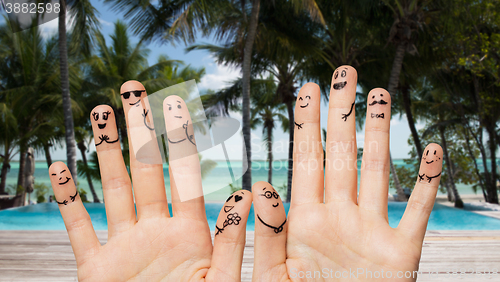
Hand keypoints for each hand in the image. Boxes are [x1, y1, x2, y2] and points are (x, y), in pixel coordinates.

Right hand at [49, 80, 251, 280]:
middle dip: (139, 130)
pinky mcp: (96, 270)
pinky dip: (68, 201)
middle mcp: (156, 232)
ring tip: (100, 113)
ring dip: (106, 152)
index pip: (185, 174)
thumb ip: (232, 241)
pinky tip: (59, 169)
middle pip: (146, 170)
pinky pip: (78, 229)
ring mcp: (125, 248)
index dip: (179, 138)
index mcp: (190, 234)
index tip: (175, 102)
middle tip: (133, 89)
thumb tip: (250, 193)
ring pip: (113, 190)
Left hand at [251, 66, 442, 280]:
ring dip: (381, 134)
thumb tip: (261, 187)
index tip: (306, 89)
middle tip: (344, 73)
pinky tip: (434, 150)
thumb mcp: (275, 276)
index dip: (306, 123)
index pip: (304, 160)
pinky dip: (429, 183)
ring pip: (378, 172)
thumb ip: (269, 235)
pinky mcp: (402, 254)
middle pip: (341, 154)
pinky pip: (418, 212)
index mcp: (304, 220)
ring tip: (380, 96)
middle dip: (342, 114)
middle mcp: (338, 217)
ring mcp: (370, 231)